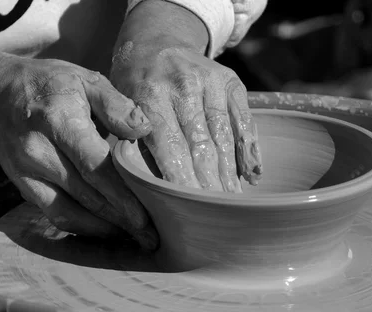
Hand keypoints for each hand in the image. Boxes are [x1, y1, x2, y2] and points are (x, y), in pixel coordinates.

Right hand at [0, 50, 157, 248]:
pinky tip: (109, 228)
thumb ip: (116, 104)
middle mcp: (39, 150)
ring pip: (71, 211)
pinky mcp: (22, 186)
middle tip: (153, 235)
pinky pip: (55, 214)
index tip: (146, 216)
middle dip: (123, 218)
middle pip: (87, 194)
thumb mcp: (85, 80)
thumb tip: (144, 128)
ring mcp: (26, 172)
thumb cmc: (50, 85)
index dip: (122, 195)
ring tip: (137, 236)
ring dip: (106, 227)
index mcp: (59, 120)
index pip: (95, 166)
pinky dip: (84, 226)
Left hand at [110, 35, 261, 192]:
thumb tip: (146, 186)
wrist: (157, 40)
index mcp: (149, 95)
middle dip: (209, 184)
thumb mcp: (119, 105)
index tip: (190, 207)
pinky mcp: (230, 81)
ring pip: (225, 137)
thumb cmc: (133, 83)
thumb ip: (131, 140)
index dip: (182, 180)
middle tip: (215, 213)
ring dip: (230, 173)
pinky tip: (252, 174)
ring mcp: (210, 82)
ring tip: (233, 201)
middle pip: (201, 146)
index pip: (170, 147)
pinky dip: (249, 149)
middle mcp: (183, 85)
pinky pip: (244, 121)